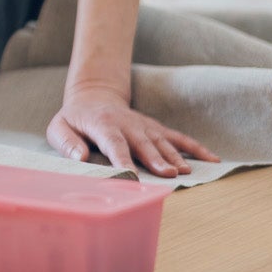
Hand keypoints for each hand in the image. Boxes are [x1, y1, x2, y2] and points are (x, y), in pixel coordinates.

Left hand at [46, 85, 218, 176]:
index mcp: (102, 125)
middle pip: (143, 143)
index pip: (113, 143)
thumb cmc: (75, 119)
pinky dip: (196, 148)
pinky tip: (212, 160)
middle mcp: (127, 124)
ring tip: (186, 172)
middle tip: (168, 174)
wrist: (94, 96)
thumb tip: (80, 158)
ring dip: (175, 156)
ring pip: (162, 141)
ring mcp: (145, 126)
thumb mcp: (58, 128)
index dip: (122, 158)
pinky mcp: (156, 129)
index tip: (130, 174)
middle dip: (156, 159)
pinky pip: (179, 137)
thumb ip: (67, 143)